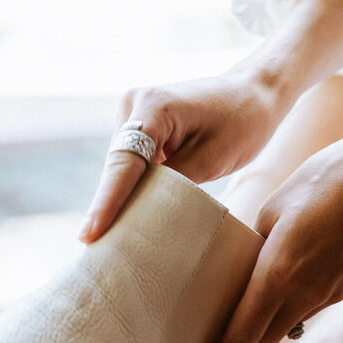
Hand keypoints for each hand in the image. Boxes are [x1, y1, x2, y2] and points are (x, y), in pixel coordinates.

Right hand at [80, 69, 287, 241]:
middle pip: (117, 167)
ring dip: (124, 196)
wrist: (255, 90)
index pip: (123, 164)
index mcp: (154, 106)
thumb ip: (174, 184)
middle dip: (112, 206)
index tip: (88, 236)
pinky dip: (136, 184)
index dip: (105, 203)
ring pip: (121, 166)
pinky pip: (132, 160)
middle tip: (104, 252)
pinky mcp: (141, 121)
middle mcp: (135, 103)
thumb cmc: (244, 121)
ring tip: (119, 240)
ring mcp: (134, 110)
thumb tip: (141, 211)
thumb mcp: (214, 158)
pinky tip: (137, 213)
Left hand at [201, 111, 342, 342]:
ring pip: (277, 332)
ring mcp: (326, 294)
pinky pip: (298, 311)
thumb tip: (238, 270)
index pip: (242, 337)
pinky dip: (275, 323)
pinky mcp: (339, 286)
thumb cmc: (333, 175)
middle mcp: (304, 293)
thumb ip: (252, 243)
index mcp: (280, 271)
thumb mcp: (276, 204)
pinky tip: (259, 321)